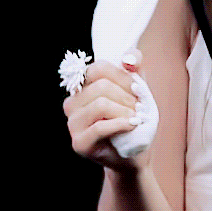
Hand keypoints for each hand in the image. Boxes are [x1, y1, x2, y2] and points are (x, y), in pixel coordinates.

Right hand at [63, 49, 148, 172]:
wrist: (136, 150)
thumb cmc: (135, 115)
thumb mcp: (138, 86)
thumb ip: (135, 66)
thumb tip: (127, 59)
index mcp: (85, 86)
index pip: (98, 68)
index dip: (122, 76)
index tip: (136, 88)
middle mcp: (73, 102)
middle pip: (101, 86)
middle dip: (127, 96)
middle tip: (138, 108)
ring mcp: (73, 123)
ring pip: (100, 104)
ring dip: (125, 111)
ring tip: (134, 118)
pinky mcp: (79, 143)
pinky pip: (100, 127)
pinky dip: (121, 124)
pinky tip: (131, 126)